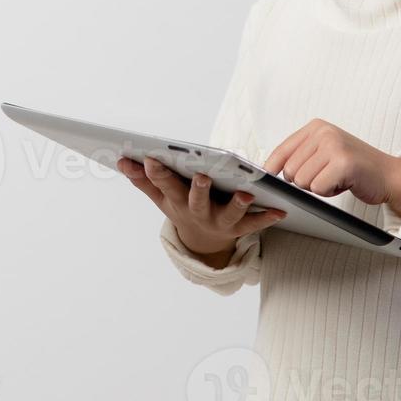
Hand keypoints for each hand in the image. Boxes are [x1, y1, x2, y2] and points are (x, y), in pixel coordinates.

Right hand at [117, 155, 287, 258]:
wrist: (204, 242)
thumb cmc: (181, 207)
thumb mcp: (161, 198)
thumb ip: (143, 179)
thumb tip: (121, 159)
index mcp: (176, 201)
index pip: (165, 185)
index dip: (157, 173)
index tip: (151, 158)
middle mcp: (197, 212)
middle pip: (197, 201)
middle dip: (199, 190)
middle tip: (202, 176)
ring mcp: (219, 221)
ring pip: (228, 215)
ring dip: (237, 205)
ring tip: (245, 194)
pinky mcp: (239, 228)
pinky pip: (254, 224)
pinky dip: (267, 218)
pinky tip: (280, 211)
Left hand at [264, 118, 400, 214]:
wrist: (390, 176)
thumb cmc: (355, 168)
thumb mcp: (325, 153)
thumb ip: (300, 156)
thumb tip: (269, 169)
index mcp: (316, 127)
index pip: (280, 151)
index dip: (272, 169)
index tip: (267, 178)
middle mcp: (324, 132)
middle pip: (290, 170)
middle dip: (305, 182)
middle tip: (327, 176)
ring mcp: (334, 146)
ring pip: (302, 181)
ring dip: (319, 188)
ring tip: (337, 178)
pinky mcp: (343, 162)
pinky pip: (318, 188)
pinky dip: (330, 192)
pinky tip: (344, 183)